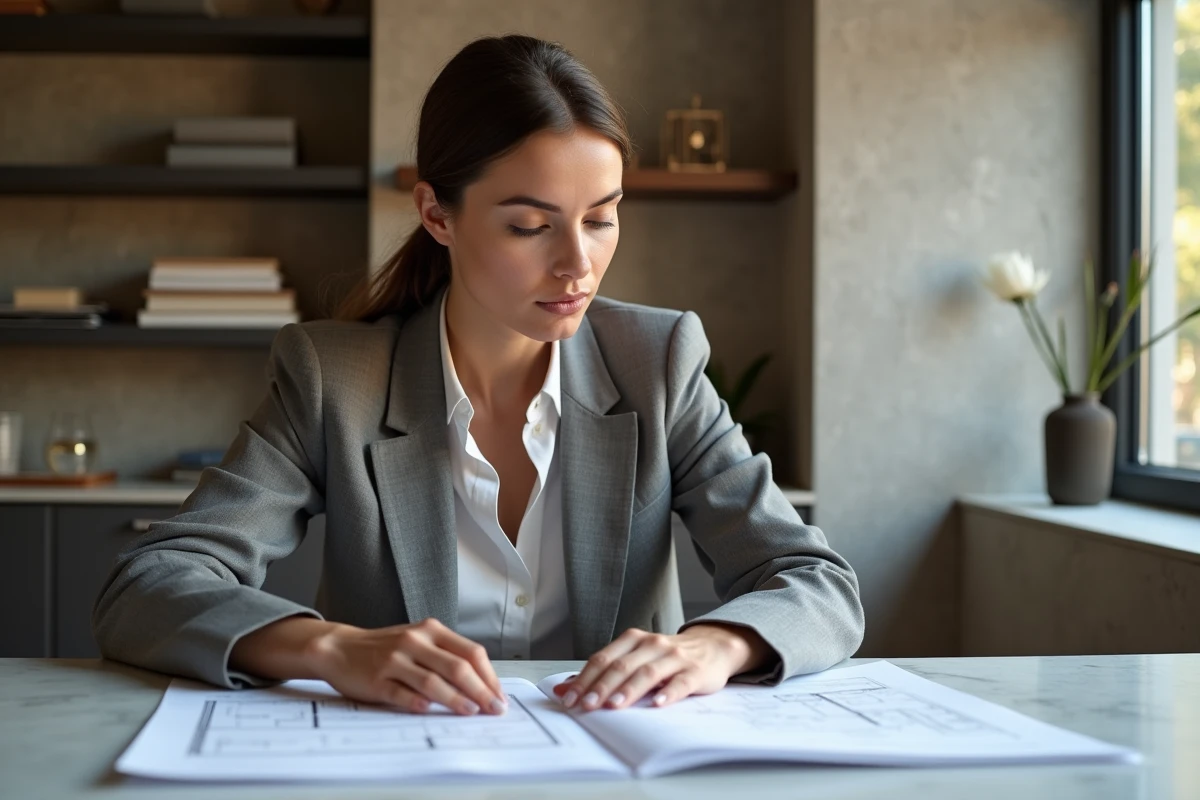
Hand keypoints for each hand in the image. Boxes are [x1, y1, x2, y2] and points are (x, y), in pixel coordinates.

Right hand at [305, 617, 507, 716]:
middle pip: (457, 667)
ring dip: (455, 698)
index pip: (471, 652)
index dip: (489, 676)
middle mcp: (415, 641)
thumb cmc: (386, 648)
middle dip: (480, 690)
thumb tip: (482, 684)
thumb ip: (447, 656)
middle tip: (494, 709)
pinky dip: (416, 702)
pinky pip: (400, 693)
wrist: (340, 647)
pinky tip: (428, 710)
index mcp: (431, 630)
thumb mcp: (419, 641)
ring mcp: (394, 660)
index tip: (500, 696)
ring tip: (471, 711)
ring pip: (431, 680)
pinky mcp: (376, 680)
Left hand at [551, 623, 771, 710]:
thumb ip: (602, 673)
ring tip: (614, 706)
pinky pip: (680, 683)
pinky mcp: (695, 672)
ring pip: (647, 673)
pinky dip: (668, 693)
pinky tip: (657, 704)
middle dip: (601, 686)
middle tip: (586, 705)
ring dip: (628, 690)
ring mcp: (675, 657)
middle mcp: (652, 644)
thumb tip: (563, 690)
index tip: (569, 698)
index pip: (603, 658)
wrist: (713, 646)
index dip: (584, 678)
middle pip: (622, 666)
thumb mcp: (635, 658)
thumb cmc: (668, 656)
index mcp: (633, 639)